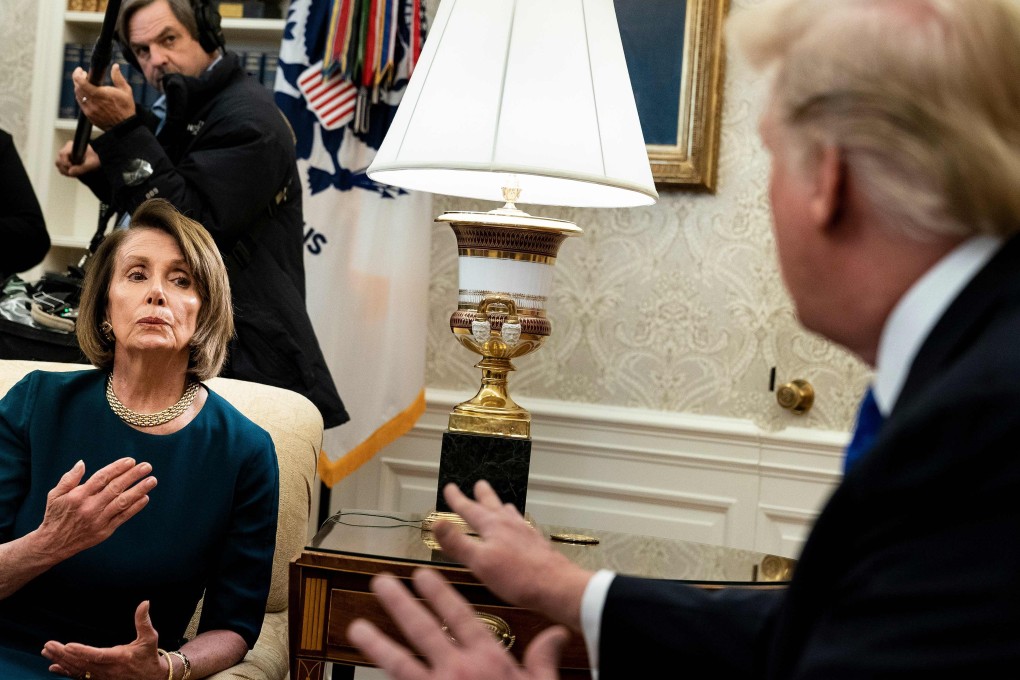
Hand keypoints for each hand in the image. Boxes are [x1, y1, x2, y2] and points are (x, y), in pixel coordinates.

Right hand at [34, 458, 156, 562]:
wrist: (54, 544)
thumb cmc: (56, 515)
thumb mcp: (55, 495)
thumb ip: (69, 478)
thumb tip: (81, 463)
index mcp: (78, 496)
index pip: (102, 478)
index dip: (117, 468)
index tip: (131, 461)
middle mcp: (90, 507)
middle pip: (115, 488)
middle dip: (133, 476)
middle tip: (147, 466)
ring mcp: (99, 520)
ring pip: (122, 502)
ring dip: (139, 490)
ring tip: (152, 480)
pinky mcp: (105, 531)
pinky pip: (123, 517)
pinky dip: (135, 508)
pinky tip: (145, 497)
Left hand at [42, 600, 166, 679]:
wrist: (151, 679)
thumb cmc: (148, 656)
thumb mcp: (150, 638)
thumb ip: (144, 621)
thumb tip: (145, 602)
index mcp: (119, 658)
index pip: (97, 655)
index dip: (82, 651)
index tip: (68, 645)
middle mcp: (107, 670)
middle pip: (81, 663)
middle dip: (63, 654)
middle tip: (49, 645)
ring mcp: (101, 677)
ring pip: (77, 671)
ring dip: (60, 661)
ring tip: (47, 651)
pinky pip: (78, 677)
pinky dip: (65, 672)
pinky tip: (53, 667)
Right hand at [56, 139, 100, 176]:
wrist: (99, 158)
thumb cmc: (97, 157)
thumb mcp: (92, 164)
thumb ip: (81, 168)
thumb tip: (70, 172)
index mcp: (72, 146)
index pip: (62, 154)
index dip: (65, 163)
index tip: (72, 168)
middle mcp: (67, 149)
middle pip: (59, 160)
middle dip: (65, 169)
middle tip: (74, 173)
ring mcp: (66, 155)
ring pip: (59, 164)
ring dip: (65, 171)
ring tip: (75, 173)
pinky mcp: (66, 160)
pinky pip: (61, 167)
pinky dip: (66, 171)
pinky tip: (74, 173)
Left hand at [72, 64, 136, 130]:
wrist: (125, 126)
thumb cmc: (126, 109)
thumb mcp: (126, 91)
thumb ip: (118, 77)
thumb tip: (115, 67)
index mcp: (100, 94)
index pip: (81, 82)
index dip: (77, 74)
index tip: (80, 70)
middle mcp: (92, 102)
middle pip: (77, 87)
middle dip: (78, 79)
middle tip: (83, 75)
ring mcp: (90, 110)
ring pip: (78, 95)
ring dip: (79, 88)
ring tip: (85, 85)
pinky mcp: (89, 116)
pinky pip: (81, 104)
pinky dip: (81, 97)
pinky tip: (88, 95)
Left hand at [348, 569, 568, 679]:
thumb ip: (542, 659)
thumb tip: (554, 634)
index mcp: (488, 660)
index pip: (458, 615)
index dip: (439, 592)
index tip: (423, 575)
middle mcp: (459, 671)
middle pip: (422, 629)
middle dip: (399, 602)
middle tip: (381, 582)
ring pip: (399, 662)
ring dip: (376, 642)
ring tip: (357, 626)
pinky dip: (386, 678)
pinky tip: (369, 673)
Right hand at [433, 481, 593, 630]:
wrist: (556, 586)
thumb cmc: (517, 576)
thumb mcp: (479, 562)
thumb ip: (457, 543)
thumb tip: (436, 523)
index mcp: (493, 527)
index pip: (470, 509)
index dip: (458, 499)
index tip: (450, 487)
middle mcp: (510, 524)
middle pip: (493, 505)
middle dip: (483, 495)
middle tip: (479, 484)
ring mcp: (526, 533)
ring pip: (510, 514)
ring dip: (501, 507)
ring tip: (500, 505)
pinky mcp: (538, 545)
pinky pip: (523, 527)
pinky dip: (516, 523)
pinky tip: (520, 531)